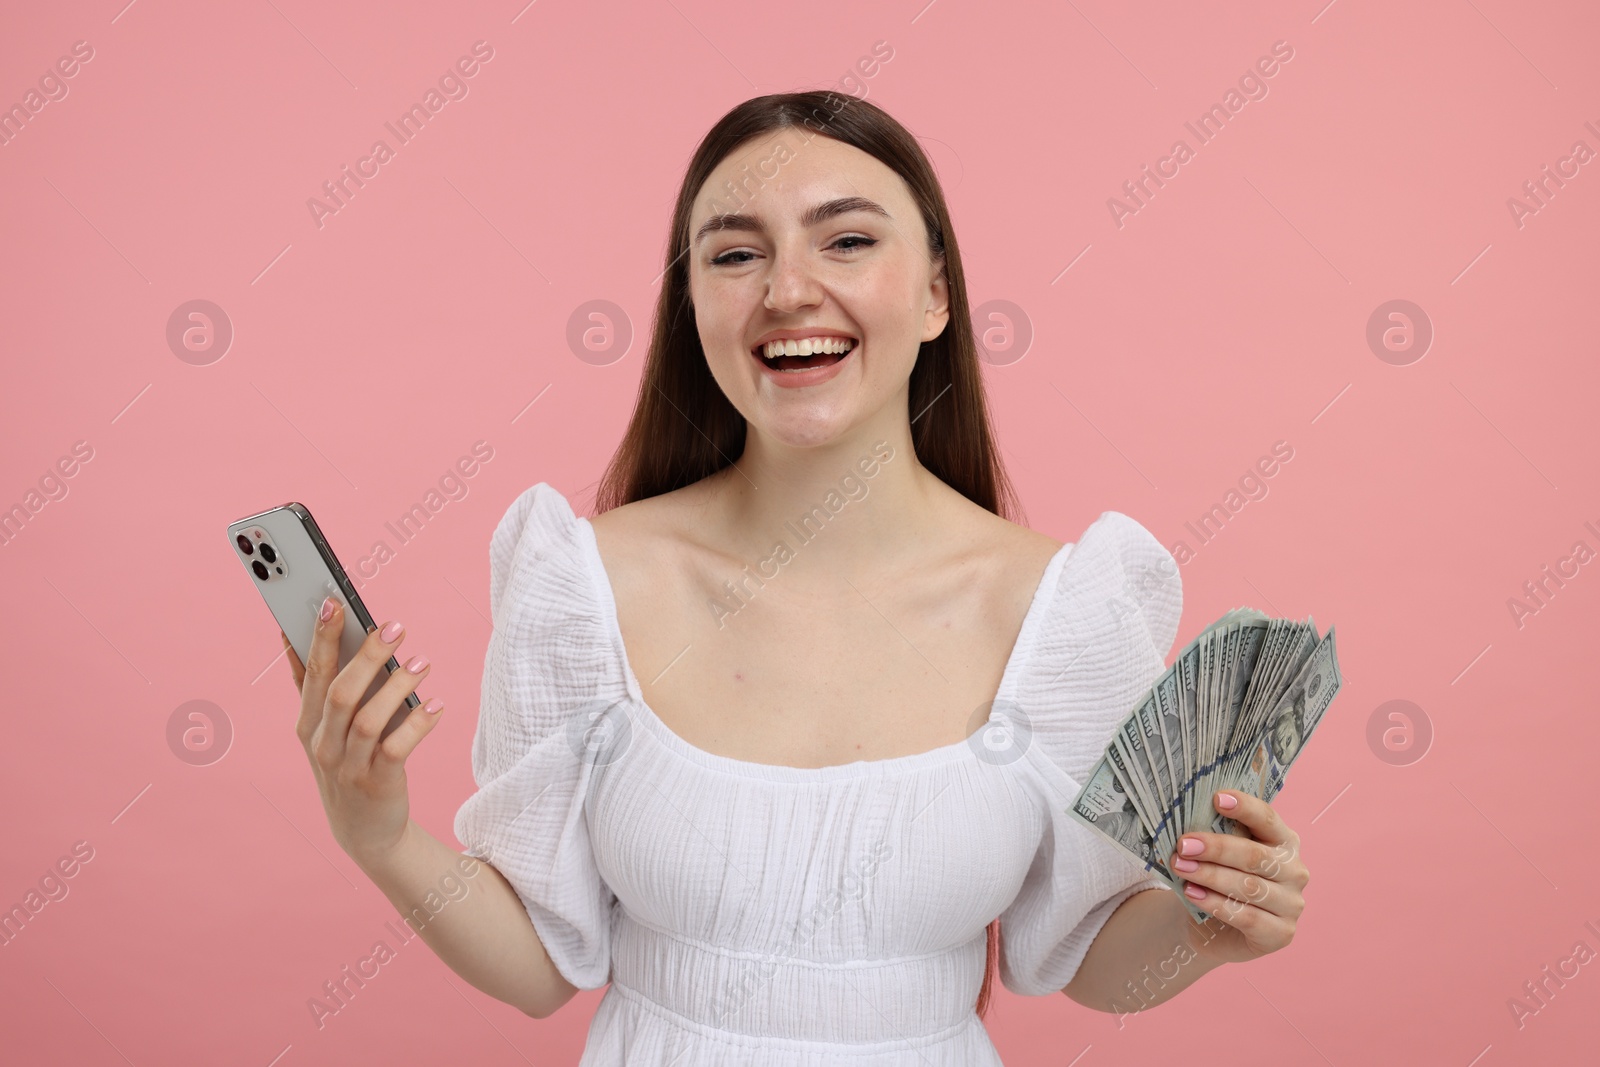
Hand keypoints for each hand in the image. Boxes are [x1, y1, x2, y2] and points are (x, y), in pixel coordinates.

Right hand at [282, 596, 442, 867]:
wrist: (367, 833)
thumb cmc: (349, 765)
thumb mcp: (325, 730)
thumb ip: (316, 688)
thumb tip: (299, 634)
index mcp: (307, 723)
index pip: (309, 672)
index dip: (318, 637)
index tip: (330, 601)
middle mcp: (322, 744)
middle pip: (339, 692)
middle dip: (365, 656)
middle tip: (395, 626)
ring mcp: (347, 767)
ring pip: (367, 720)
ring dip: (396, 687)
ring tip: (421, 662)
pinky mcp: (378, 784)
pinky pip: (397, 749)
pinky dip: (417, 724)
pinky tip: (437, 703)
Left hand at [1170, 791, 1308, 964]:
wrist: (1215, 928)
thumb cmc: (1220, 880)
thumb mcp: (1219, 854)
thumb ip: (1215, 835)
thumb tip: (1187, 813)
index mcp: (1284, 841)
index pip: (1267, 819)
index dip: (1244, 807)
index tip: (1216, 798)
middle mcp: (1295, 871)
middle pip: (1255, 855)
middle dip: (1216, 848)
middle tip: (1183, 845)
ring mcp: (1292, 904)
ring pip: (1249, 887)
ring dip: (1210, 876)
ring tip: (1181, 868)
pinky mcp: (1281, 934)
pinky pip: (1247, 916)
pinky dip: (1216, 904)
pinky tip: (1192, 894)